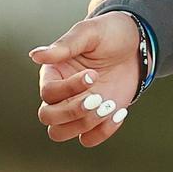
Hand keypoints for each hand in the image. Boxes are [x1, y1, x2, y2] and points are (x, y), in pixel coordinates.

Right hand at [30, 12, 142, 147]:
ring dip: (85, 124)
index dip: (68, 88)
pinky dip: (102, 132)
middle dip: (73, 112)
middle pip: (48, 117)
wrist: (137, 44)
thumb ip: (65, 45)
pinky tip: (120, 112)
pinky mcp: (95, 119)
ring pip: (61, 132)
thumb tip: (35, 56)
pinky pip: (87, 139)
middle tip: (98, 97)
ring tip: (110, 105)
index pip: (48, 93)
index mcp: (53, 74)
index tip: (93, 74)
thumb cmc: (110, 34)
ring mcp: (76, 108)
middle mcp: (60, 94)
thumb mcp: (90, 33)